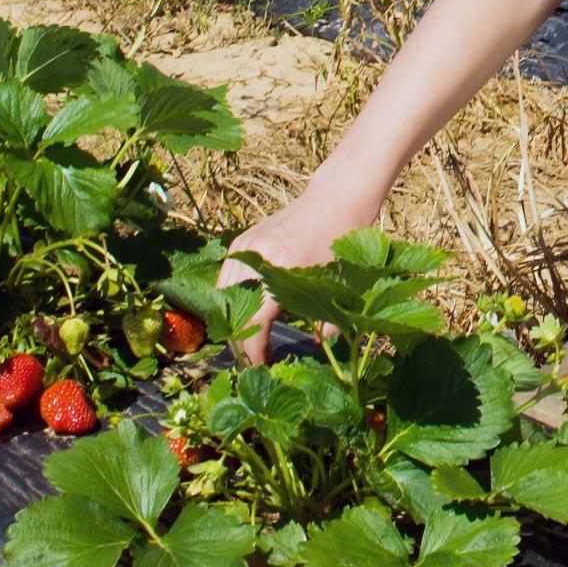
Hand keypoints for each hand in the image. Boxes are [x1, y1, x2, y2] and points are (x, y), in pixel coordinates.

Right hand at [218, 182, 378, 364]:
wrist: (336, 198)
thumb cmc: (344, 240)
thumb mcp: (343, 283)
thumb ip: (331, 320)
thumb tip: (317, 347)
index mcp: (283, 270)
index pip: (255, 324)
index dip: (255, 352)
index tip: (262, 368)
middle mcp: (257, 258)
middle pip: (234, 314)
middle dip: (240, 341)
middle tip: (254, 359)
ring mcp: (245, 246)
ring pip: (223, 296)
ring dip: (233, 320)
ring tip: (248, 340)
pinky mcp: (241, 240)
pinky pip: (226, 277)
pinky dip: (231, 298)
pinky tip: (246, 312)